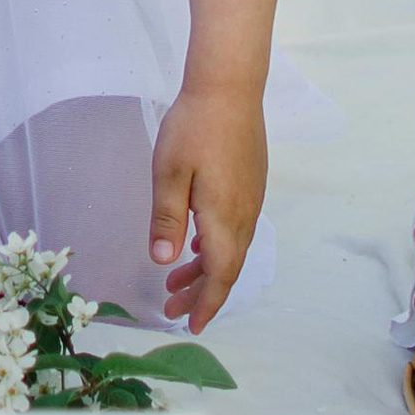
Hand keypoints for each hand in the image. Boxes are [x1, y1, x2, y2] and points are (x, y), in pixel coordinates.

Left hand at [147, 81, 265, 330]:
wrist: (229, 87)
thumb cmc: (193, 127)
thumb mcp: (168, 172)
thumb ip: (166, 219)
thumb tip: (164, 263)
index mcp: (224, 218)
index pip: (220, 276)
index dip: (206, 304)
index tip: (190, 326)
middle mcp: (244, 215)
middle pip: (227, 268)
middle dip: (201, 294)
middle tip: (171, 308)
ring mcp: (251, 199)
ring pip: (231, 249)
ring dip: (205, 269)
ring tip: (175, 280)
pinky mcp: (250, 184)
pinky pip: (235, 229)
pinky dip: (215, 246)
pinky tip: (196, 242)